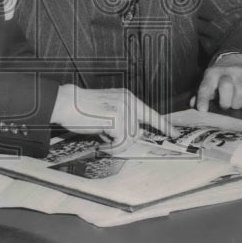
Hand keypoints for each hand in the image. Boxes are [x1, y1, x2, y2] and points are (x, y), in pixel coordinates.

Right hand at [50, 85, 177, 147]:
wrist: (67, 102)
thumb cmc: (83, 108)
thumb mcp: (108, 108)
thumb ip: (122, 118)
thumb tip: (133, 136)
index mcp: (128, 97)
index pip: (150, 113)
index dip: (163, 125)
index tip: (174, 133)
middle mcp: (129, 101)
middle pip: (137, 132)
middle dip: (123, 140)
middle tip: (107, 138)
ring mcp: (124, 110)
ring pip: (129, 139)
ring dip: (115, 143)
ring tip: (101, 134)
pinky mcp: (117, 120)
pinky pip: (120, 142)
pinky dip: (111, 145)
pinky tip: (100, 138)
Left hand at [192, 53, 241, 111]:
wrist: (237, 58)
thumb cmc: (220, 76)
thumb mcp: (209, 81)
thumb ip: (201, 94)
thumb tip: (194, 105)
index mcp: (211, 74)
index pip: (205, 87)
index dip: (203, 99)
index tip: (202, 109)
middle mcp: (225, 71)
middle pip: (226, 87)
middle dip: (225, 102)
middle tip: (225, 106)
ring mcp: (240, 72)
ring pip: (241, 93)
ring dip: (237, 104)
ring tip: (234, 103)